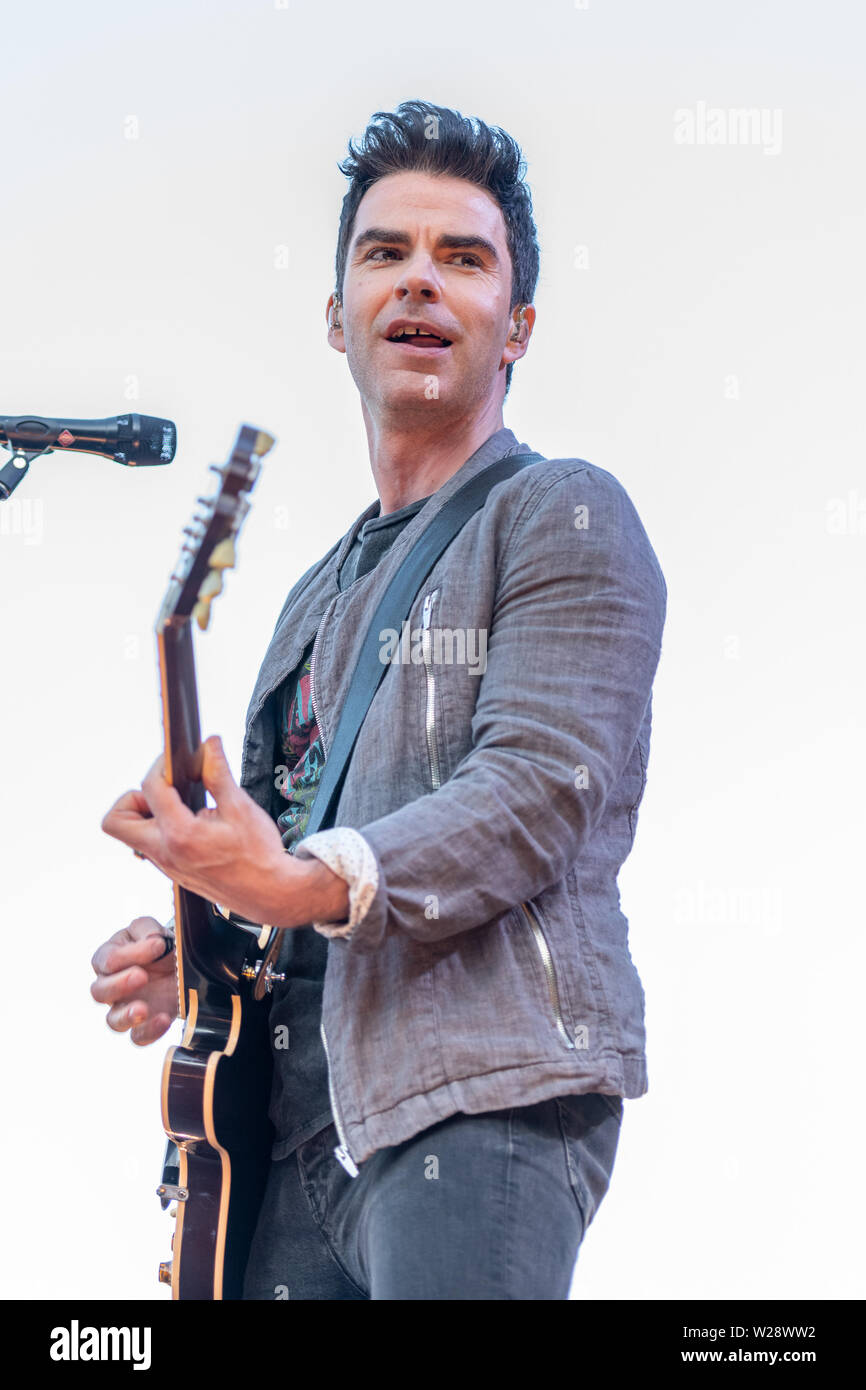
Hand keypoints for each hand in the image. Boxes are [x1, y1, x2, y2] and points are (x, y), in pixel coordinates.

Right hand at [90, 916, 177, 1045]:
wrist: (180, 966)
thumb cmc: (159, 947)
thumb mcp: (153, 930)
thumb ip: (147, 929)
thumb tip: (151, 940)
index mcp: (109, 958)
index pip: (107, 959)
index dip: (131, 953)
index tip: (158, 945)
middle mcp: (111, 986)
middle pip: (99, 992)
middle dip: (120, 984)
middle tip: (142, 976)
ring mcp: (125, 1008)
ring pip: (113, 1020)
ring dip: (126, 1015)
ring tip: (143, 1009)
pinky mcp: (143, 1025)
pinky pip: (138, 1037)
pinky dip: (149, 1031)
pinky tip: (163, 1019)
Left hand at [100, 735, 348, 928]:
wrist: (271, 895)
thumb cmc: (259, 856)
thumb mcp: (241, 808)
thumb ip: (218, 773)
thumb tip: (209, 745)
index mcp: (180, 834)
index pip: (151, 787)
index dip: (163, 765)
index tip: (182, 760)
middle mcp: (164, 853)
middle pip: (116, 821)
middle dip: (133, 796)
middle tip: (164, 790)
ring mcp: (166, 866)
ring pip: (130, 835)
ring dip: (146, 812)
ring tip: (179, 804)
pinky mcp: (173, 871)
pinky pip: (150, 846)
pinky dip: (161, 827)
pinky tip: (192, 821)